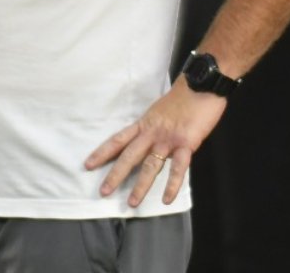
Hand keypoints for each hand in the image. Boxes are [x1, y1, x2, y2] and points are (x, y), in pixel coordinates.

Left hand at [84, 82, 226, 206]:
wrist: (201, 85)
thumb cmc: (183, 97)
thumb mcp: (159, 111)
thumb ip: (153, 128)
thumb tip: (150, 143)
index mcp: (144, 124)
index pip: (118, 140)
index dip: (103, 153)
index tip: (88, 165)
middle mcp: (152, 132)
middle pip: (129, 156)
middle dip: (115, 175)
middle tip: (103, 192)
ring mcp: (168, 139)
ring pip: (150, 165)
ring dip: (140, 185)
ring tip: (132, 203)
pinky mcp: (186, 144)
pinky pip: (178, 168)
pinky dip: (172, 185)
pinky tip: (166, 199)